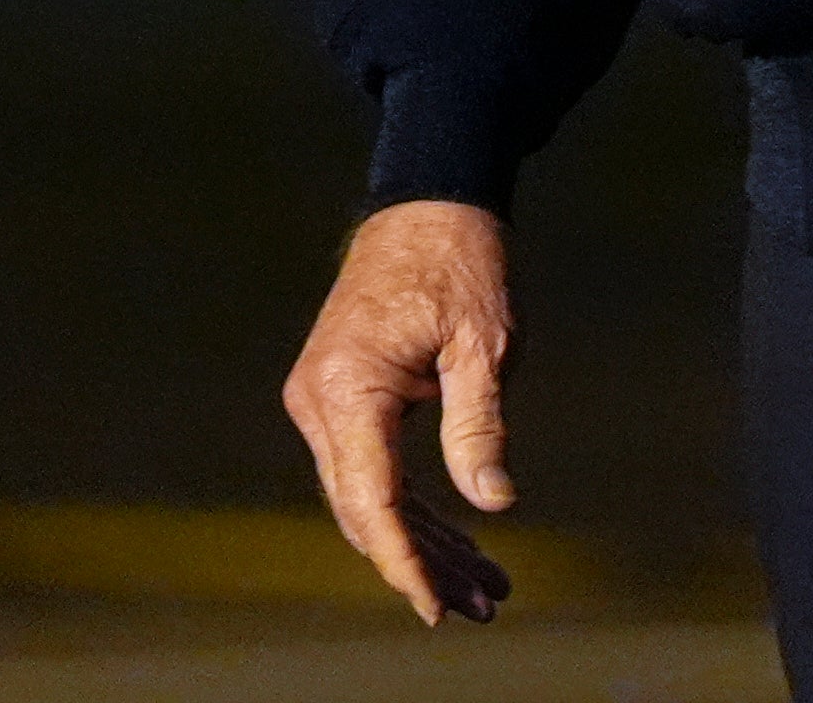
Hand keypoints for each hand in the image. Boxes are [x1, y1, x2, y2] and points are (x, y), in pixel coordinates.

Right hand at [281, 198, 520, 625]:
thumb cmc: (460, 264)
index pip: (372, 500)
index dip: (403, 562)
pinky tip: (456, 541)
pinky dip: (411, 508)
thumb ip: (479, 424)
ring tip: (483, 587)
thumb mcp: (485, 343)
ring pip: (366, 498)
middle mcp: (320, 401)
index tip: (434, 607)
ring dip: (422, 543)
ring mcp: (322, 401)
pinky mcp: (338, 399)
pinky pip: (369, 470)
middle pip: (366, 510)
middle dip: (422, 564)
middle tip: (485, 605)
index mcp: (349, 387)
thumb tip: (492, 502)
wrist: (425, 205)